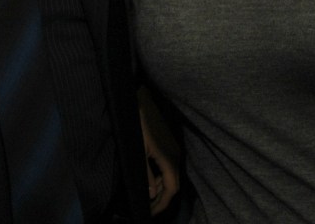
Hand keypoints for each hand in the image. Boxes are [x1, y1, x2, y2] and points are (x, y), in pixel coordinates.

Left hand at [137, 86, 179, 214]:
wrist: (141, 100)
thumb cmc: (138, 125)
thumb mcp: (139, 152)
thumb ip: (147, 174)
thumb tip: (152, 194)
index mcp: (170, 159)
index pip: (172, 189)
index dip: (162, 204)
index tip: (150, 212)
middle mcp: (176, 155)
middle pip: (173, 183)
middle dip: (161, 198)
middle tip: (147, 207)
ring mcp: (174, 149)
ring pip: (172, 174)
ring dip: (161, 187)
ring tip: (147, 196)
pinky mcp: (169, 144)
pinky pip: (169, 166)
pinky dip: (161, 176)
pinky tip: (151, 178)